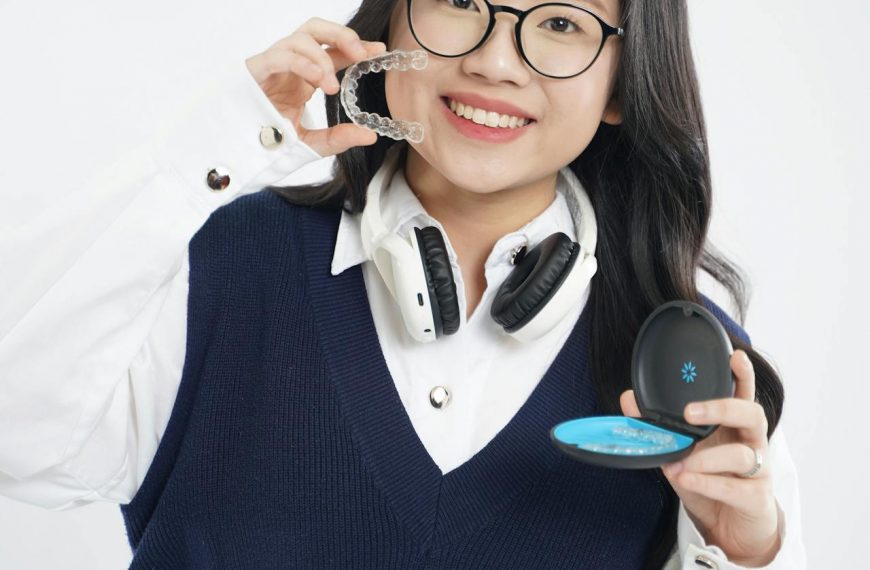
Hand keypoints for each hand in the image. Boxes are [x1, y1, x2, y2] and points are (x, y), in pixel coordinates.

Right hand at [244, 17, 386, 156]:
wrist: (236, 152)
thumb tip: (370, 135)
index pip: (333, 51)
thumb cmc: (267, 142)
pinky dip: (303, 63)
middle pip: (316, 30)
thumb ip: (338, 138)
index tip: (379, 51)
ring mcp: (273, 65)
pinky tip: (319, 81)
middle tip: (362, 54)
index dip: (356, 46)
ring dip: (322, 57)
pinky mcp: (256, 70)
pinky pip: (281, 55)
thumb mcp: (311, 144)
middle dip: (342, 35)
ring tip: (332, 86)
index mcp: (304, 77)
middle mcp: (290, 65)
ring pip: (300, 37)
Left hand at [619, 350, 781, 565]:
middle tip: (690, 412)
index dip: (743, 375)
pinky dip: (708, 483)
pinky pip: (736, 487)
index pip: (743, 394)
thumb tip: (630, 399)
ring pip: (743, 454)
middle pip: (752, 414)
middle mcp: (751, 443)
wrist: (730, 530)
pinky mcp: (757, 499)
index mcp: (734, 427)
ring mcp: (759, 471)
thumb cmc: (710, 484)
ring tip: (680, 464)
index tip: (735, 356)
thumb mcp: (680, 453)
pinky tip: (688, 480)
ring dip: (707, 457)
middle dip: (722, 408)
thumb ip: (660, 429)